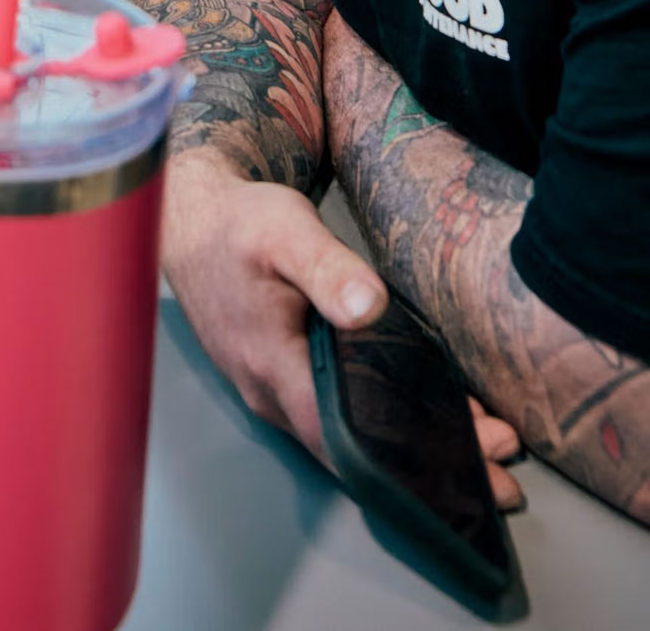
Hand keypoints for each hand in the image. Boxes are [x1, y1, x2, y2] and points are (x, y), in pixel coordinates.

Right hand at [163, 158, 526, 510]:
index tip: (480, 462)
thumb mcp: (283, 230)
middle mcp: (273, 396)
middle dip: (430, 465)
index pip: (352, 438)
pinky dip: (385, 424)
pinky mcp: (282, 378)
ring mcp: (274, 391)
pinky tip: (425, 415)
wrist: (190, 219)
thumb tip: (370, 308)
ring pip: (350, 438)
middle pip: (358, 451)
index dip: (416, 457)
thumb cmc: (237, 223)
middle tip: (504, 472)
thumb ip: (327, 268)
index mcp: (273, 368)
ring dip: (412, 447)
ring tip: (483, 448)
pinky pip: (338, 417)